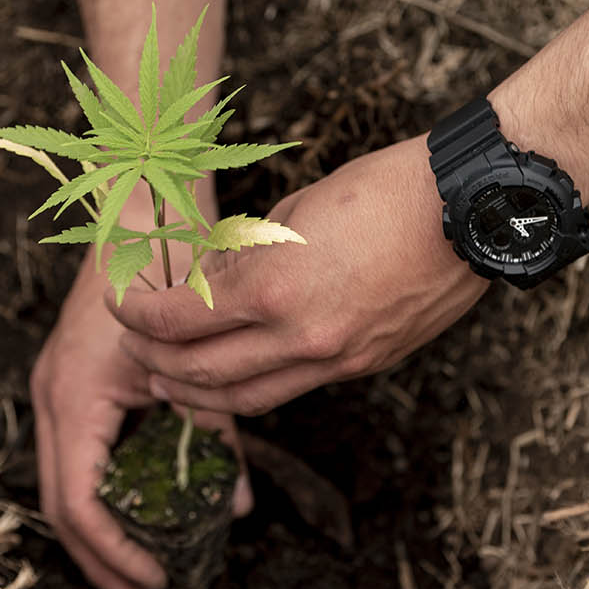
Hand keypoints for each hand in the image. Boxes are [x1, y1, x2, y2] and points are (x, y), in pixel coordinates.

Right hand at [32, 233, 251, 588]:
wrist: (140, 210)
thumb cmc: (165, 276)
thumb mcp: (192, 366)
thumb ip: (213, 434)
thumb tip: (235, 505)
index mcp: (75, 397)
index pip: (80, 504)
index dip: (117, 554)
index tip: (158, 582)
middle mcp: (54, 398)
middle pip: (62, 508)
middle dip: (101, 561)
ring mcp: (56, 388)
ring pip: (64, 485)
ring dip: (100, 532)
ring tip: (140, 569)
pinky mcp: (72, 382)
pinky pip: (78, 456)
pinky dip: (104, 493)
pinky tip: (139, 509)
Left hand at [110, 136, 489, 415]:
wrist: (470, 210)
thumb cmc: (384, 190)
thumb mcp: (295, 211)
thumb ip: (247, 256)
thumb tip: (212, 282)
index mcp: (275, 288)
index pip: (180, 320)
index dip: (138, 316)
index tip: (118, 304)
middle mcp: (302, 337)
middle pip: (203, 373)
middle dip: (156, 362)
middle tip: (133, 349)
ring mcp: (337, 359)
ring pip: (248, 398)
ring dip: (199, 394)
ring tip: (170, 381)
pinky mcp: (366, 365)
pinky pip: (293, 388)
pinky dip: (254, 386)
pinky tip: (236, 373)